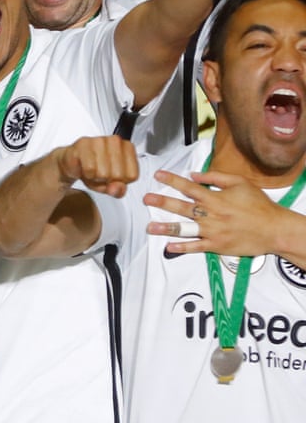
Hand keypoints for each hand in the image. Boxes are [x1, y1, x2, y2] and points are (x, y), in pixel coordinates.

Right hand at [55, 135, 138, 197]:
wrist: (72, 162)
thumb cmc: (94, 170)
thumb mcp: (111, 185)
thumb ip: (119, 190)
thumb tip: (117, 188)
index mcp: (127, 148)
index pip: (132, 175)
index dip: (121, 182)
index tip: (113, 176)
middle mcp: (115, 141)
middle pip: (118, 175)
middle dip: (107, 180)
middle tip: (100, 173)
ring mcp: (99, 140)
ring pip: (103, 172)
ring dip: (95, 177)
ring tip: (92, 170)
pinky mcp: (83, 144)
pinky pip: (89, 169)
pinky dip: (86, 174)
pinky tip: (84, 167)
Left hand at [145, 168, 283, 255]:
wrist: (274, 230)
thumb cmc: (258, 205)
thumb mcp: (240, 183)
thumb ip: (216, 177)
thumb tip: (194, 174)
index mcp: (215, 198)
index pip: (189, 187)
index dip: (172, 180)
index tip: (158, 175)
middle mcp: (211, 214)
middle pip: (182, 207)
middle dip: (162, 202)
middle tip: (146, 199)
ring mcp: (213, 231)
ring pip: (185, 229)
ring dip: (166, 227)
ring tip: (150, 227)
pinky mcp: (217, 246)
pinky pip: (196, 247)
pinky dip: (182, 248)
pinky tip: (169, 247)